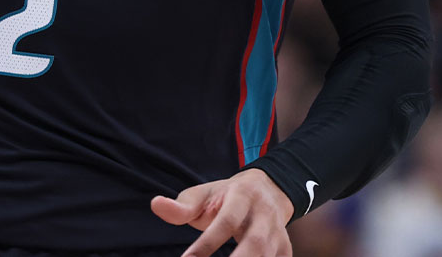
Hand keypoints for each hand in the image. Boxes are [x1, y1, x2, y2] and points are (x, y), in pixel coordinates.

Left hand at [151, 168, 293, 256]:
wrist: (266, 191)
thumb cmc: (225, 197)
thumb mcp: (203, 194)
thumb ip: (182, 205)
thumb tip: (156, 205)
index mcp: (242, 196)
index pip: (225, 222)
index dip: (207, 244)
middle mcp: (264, 215)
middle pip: (256, 243)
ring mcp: (278, 233)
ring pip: (270, 256)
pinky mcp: (285, 248)